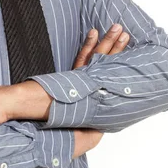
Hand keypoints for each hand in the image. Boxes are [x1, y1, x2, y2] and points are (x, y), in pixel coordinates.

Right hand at [71, 24, 129, 157]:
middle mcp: (82, 85)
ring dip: (108, 42)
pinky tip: (94, 33)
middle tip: (122, 30)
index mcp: (86, 96)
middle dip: (112, 45)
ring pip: (97, 57)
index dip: (110, 57)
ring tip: (118, 29)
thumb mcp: (87, 135)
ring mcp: (78, 80)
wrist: (45, 135)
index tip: (120, 44)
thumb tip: (106, 119)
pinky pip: (83, 60)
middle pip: (101, 61)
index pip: (100, 73)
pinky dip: (89, 46)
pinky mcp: (71, 79)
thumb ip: (97, 125)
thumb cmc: (62, 138)